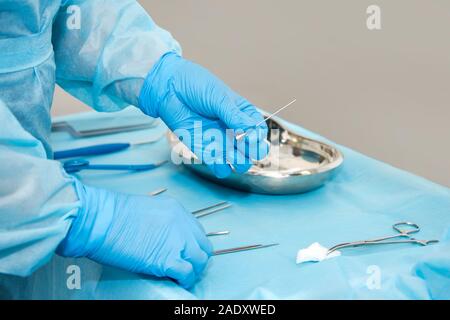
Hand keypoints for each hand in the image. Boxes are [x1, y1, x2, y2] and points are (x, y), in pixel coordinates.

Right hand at [58, 180, 211, 288]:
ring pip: (200, 261)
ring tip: (181, 276)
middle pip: (203, 247)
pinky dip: (184, 279)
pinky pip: (187, 273)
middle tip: (186, 266)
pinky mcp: (168, 259)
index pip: (198, 231)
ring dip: (192, 271)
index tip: (187, 253)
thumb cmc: (114, 215)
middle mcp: (182, 224)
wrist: (101, 220)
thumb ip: (163, 221)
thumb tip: (165, 237)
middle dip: (197, 259)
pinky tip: (176, 280)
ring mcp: (178, 241)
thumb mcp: (148, 208)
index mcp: (177, 210)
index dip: (193, 245)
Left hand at [138, 52, 268, 177]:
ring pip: (240, 162)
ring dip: (239, 162)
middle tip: (244, 146)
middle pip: (253, 150)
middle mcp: (234, 129)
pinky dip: (221, 166)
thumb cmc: (194, 85)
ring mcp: (221, 141)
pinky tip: (216, 158)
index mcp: (242, 114)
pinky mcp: (205, 150)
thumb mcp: (218, 97)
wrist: (168, 88)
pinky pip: (219, 166)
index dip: (258, 136)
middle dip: (253, 151)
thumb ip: (234, 116)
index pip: (259, 130)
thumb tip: (250, 132)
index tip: (251, 135)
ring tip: (231, 154)